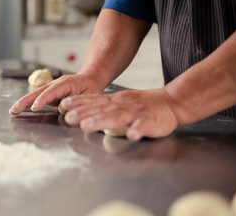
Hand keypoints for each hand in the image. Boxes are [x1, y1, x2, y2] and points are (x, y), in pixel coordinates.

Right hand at [9, 74, 103, 114]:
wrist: (90, 79)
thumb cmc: (90, 87)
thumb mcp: (89, 95)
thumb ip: (77, 102)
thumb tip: (63, 110)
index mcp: (65, 83)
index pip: (51, 91)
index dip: (42, 100)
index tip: (34, 107)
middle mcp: (55, 84)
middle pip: (38, 91)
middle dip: (25, 101)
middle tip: (15, 109)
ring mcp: (51, 89)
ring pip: (35, 95)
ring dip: (23, 103)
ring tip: (13, 111)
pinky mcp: (50, 95)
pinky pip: (38, 99)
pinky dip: (28, 104)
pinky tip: (20, 109)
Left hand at [60, 88, 179, 140]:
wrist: (170, 102)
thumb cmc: (142, 105)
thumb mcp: (120, 101)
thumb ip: (102, 106)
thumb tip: (79, 110)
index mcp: (115, 101)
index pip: (95, 101)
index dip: (79, 103)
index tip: (64, 105)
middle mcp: (123, 105)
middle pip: (101, 109)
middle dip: (84, 113)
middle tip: (69, 117)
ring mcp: (137, 113)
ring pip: (118, 117)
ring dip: (102, 121)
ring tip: (87, 126)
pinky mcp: (151, 121)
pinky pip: (144, 125)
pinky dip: (138, 129)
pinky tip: (131, 134)